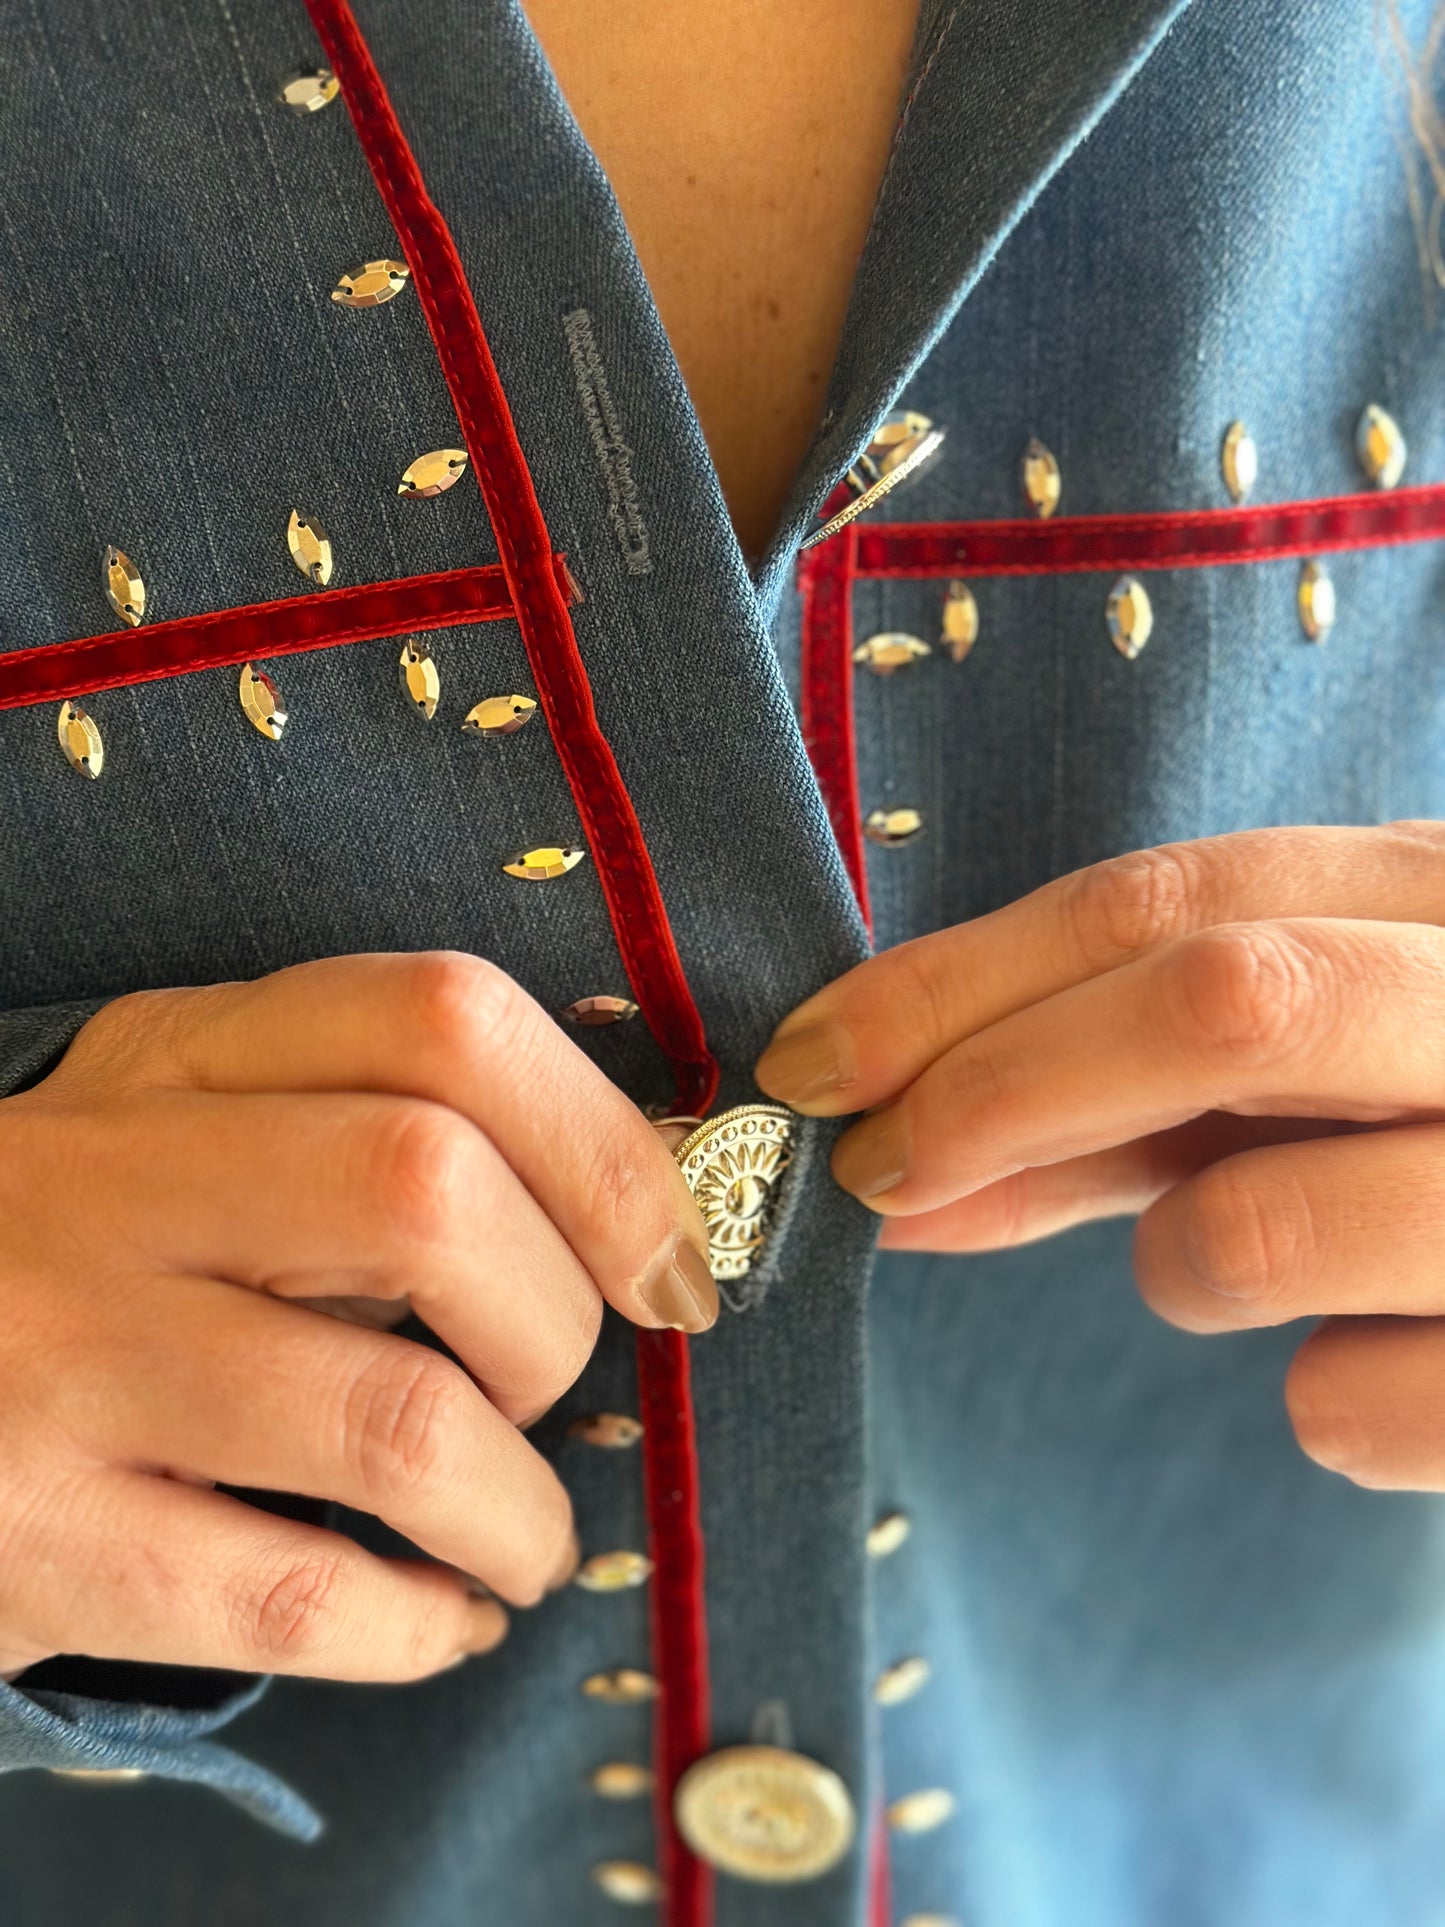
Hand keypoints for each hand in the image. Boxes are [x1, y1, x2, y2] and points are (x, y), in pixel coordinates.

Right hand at [0, 953, 713, 1680]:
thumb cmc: (70, 1252)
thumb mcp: (180, 1128)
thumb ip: (363, 1123)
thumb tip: (642, 1209)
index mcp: (175, 1058)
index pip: (436, 1017)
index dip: (601, 1140)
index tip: (663, 1254)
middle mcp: (106, 1181)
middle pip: (430, 1191)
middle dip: (555, 1320)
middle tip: (549, 1387)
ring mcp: (56, 1360)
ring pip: (393, 1420)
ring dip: (515, 1507)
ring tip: (517, 1534)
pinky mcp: (28, 1542)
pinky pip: (301, 1595)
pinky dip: (424, 1622)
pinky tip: (444, 1613)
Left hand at [757, 823, 1444, 1490]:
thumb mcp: (1303, 1085)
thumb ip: (1108, 1111)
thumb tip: (890, 1171)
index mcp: (1444, 894)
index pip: (1171, 895)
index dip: (961, 979)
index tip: (806, 1062)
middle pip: (1223, 999)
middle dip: (1004, 1087)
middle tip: (877, 1174)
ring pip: (1264, 1221)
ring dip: (1178, 1261)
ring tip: (1219, 1261)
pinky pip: (1359, 1407)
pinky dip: (1321, 1403)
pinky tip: (1383, 1363)